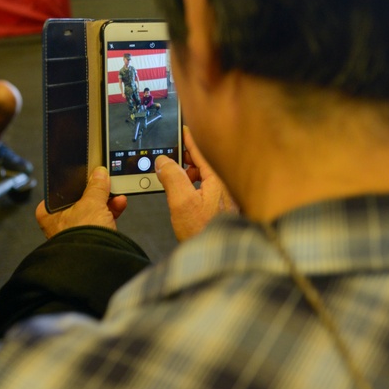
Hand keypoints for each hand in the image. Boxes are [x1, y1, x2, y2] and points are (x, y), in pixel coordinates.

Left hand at [35, 166, 127, 238]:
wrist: (96, 263)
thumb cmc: (82, 236)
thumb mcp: (91, 203)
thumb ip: (96, 186)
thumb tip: (99, 174)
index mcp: (48, 213)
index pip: (61, 190)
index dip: (77, 181)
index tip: (90, 174)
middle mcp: (58, 223)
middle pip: (79, 199)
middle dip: (97, 192)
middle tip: (106, 182)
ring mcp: (74, 232)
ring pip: (91, 210)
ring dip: (106, 201)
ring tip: (116, 194)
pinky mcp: (89, 239)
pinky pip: (99, 221)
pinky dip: (109, 213)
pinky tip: (119, 204)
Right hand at [156, 125, 238, 241]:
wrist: (222, 258)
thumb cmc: (206, 233)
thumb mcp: (182, 202)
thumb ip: (172, 177)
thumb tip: (164, 162)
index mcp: (217, 179)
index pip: (203, 151)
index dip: (190, 140)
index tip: (183, 130)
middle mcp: (224, 186)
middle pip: (205, 163)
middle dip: (187, 158)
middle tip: (172, 158)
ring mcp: (224, 198)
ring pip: (206, 177)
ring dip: (190, 174)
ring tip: (176, 179)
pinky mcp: (222, 209)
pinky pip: (207, 189)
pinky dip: (195, 187)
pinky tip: (187, 197)